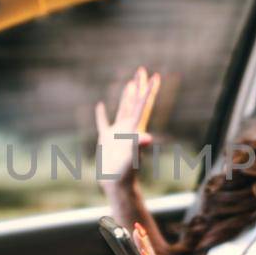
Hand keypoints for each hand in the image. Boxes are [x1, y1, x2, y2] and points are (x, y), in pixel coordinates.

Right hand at [94, 66, 159, 191]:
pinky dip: (101, 114)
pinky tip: (100, 105)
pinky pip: (103, 122)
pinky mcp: (106, 139)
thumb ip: (138, 147)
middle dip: (139, 86)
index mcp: (135, 128)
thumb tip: (147, 138)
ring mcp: (117, 133)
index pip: (143, 105)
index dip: (149, 90)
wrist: (116, 184)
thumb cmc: (124, 173)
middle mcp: (128, 127)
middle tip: (142, 70)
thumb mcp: (131, 158)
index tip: (155, 75)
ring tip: (130, 83)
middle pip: (135, 102)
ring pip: (123, 109)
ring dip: (127, 96)